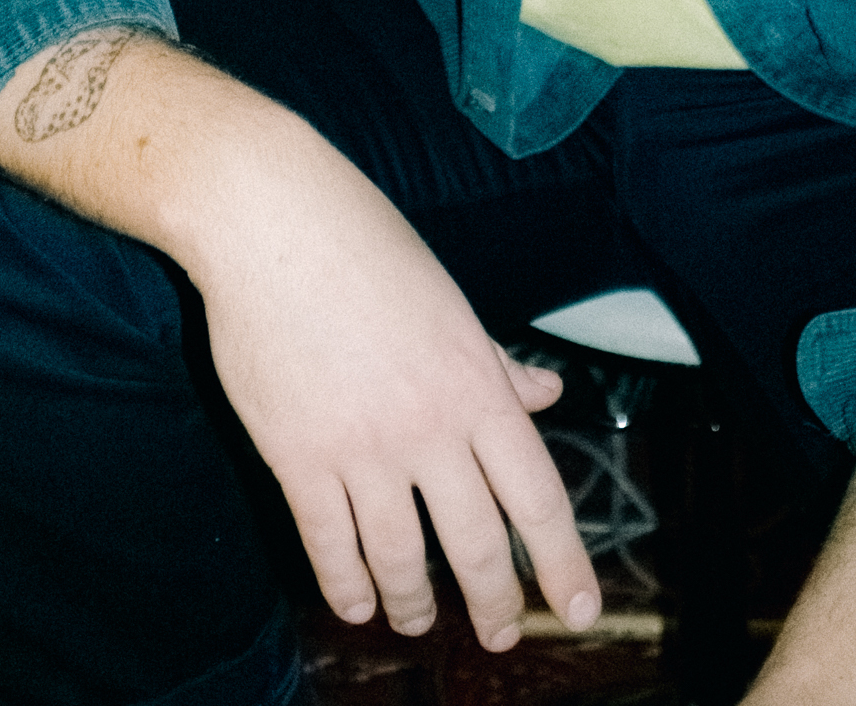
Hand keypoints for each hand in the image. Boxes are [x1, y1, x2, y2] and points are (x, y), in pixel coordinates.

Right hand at [182, 96, 601, 649]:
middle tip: (501, 632)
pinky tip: (356, 603)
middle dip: (494, 602)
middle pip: (476, 544)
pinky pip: (329, 546)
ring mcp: (361, 448)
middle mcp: (428, 427)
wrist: (274, 222)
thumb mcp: (450, 300)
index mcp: (476, 384)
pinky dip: (345, 586)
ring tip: (419, 622)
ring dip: (414, 604)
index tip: (581, 610)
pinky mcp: (298, 457)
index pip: (537, 495)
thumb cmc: (366, 246)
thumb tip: (548, 396)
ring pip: (401, 559)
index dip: (563, 562)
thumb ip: (498, 364)